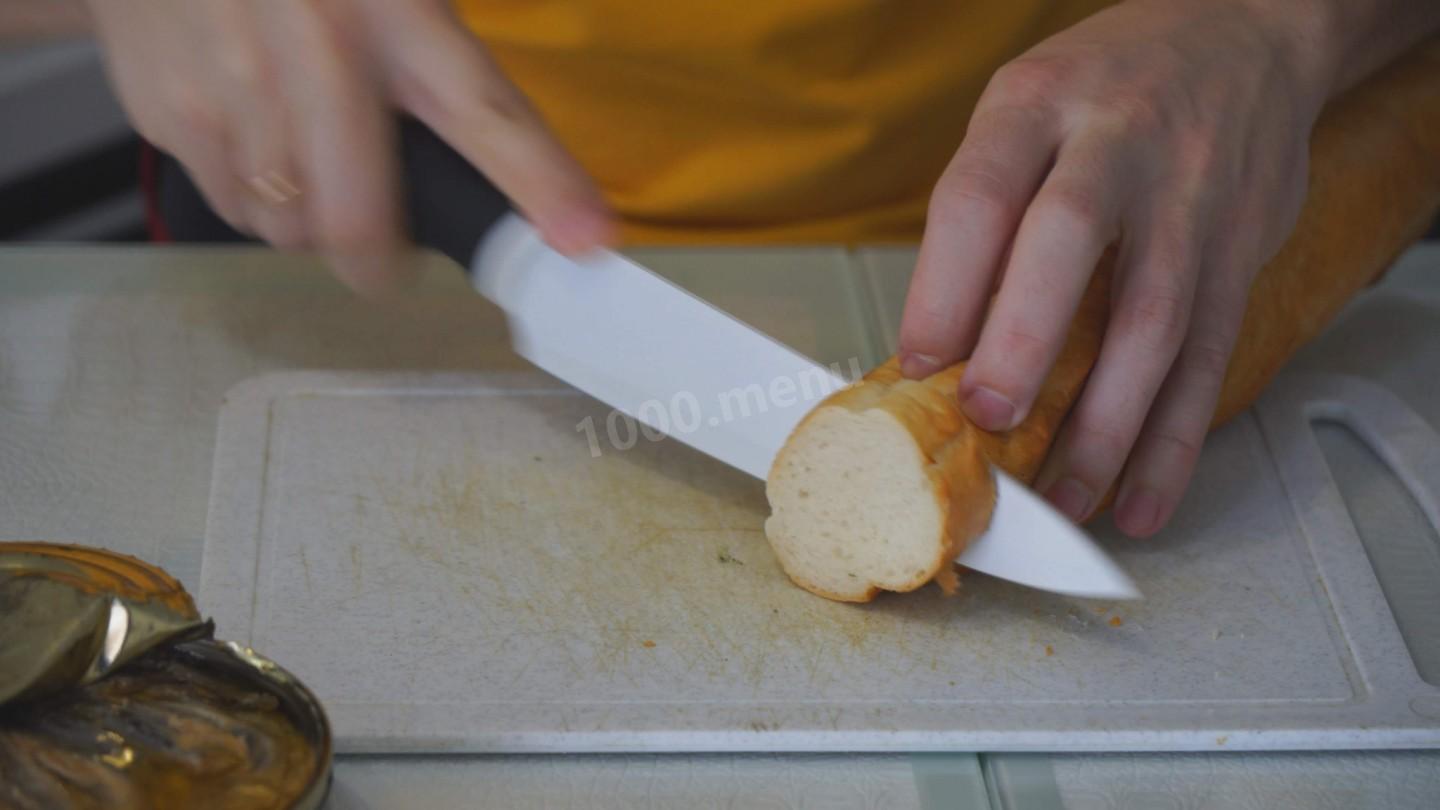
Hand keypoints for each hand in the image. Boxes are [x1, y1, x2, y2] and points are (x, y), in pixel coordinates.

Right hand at [84, 0, 613, 293]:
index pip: (484, 112)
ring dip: (311, 223)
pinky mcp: (172, 114)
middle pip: (357, 219)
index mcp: (396, 11)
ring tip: (307, 161)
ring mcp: (234, 86)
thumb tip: (527, 187)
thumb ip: (447, 77)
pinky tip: (255, 141)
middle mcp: (317, 50)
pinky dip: (256, 201)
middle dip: (378, 262)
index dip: (540, 183)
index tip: (587, 240)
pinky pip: (233, 209)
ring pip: (290, 228)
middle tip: (387, 259)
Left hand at [898, 0, 1339, 535]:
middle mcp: (1120, 143)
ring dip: (1107, 422)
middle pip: (1072, 239)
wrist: (1247, 36)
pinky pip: (1211, 356)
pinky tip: (1142, 498)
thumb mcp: (1024, 111)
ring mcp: (1191, 198)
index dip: (944, 285)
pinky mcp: (1240, 253)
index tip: (916, 362)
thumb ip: (983, 214)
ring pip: (1155, 316)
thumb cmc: (1108, 87)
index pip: (981, 193)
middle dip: (1025, 342)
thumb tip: (932, 349)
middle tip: (989, 421)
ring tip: (1064, 497)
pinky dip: (1176, 440)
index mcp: (1040, 103)